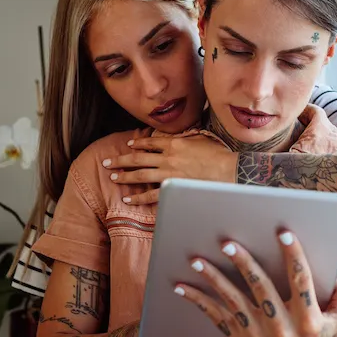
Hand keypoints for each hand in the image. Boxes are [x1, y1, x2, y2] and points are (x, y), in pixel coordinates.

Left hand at [102, 136, 238, 204]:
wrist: (229, 170)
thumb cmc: (218, 154)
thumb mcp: (200, 139)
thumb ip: (185, 138)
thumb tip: (177, 138)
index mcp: (174, 143)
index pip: (150, 142)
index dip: (138, 144)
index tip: (129, 145)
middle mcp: (168, 157)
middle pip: (138, 158)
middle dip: (120, 160)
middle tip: (107, 162)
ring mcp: (169, 173)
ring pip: (140, 174)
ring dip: (124, 176)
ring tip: (113, 177)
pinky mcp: (173, 187)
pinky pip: (151, 194)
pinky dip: (138, 197)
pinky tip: (128, 198)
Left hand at [175, 231, 336, 336]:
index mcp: (309, 321)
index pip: (301, 282)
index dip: (294, 256)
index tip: (283, 232)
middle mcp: (282, 329)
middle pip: (260, 289)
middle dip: (243, 264)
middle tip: (227, 242)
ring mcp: (257, 336)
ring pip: (232, 302)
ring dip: (213, 279)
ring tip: (197, 259)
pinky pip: (214, 317)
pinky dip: (197, 300)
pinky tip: (180, 285)